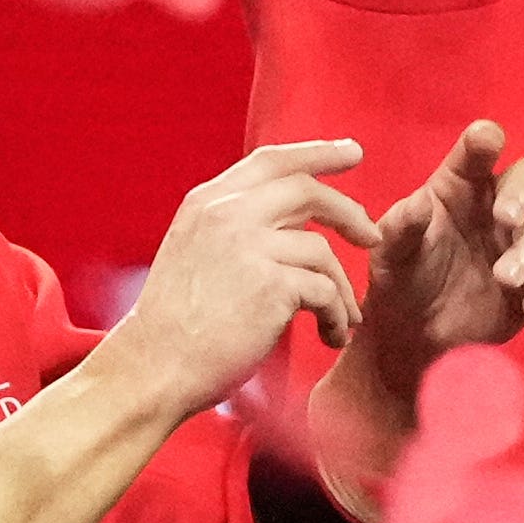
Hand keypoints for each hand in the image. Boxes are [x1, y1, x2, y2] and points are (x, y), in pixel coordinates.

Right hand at [101, 141, 380, 423]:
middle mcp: (228, 214)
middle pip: (306, 190)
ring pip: (322, 249)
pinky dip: (335, 314)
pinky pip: (324, 290)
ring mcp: (250, 246)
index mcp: (207, 202)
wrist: (151, 371)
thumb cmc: (172, 326)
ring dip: (342, 286)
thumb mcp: (193, 252)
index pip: (271, 160)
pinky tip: (331, 334)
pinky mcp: (270, 285)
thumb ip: (232, 227)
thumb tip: (288, 220)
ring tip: (346, 317)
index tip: (351, 151)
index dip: (316, 152)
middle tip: (372, 234)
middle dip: (348, 210)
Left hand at [308, 124, 523, 508]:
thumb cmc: (399, 277)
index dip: (485, 141)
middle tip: (506, 217)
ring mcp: (517, 247)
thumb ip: (402, 226)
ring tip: (504, 277)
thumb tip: (420, 203)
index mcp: (459, 187)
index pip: (478, 152)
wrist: (408, 340)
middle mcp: (495, 208)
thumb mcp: (388, 251)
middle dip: (522, 193)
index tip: (486, 141)